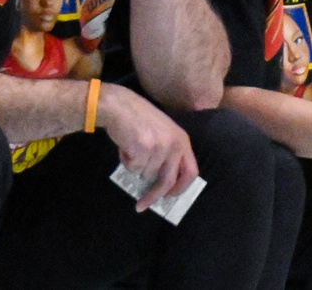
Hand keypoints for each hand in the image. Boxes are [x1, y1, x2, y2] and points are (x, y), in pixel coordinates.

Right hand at [98, 83, 198, 210]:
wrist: (121, 106)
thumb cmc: (140, 121)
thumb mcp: (163, 134)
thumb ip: (167, 155)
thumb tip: (163, 186)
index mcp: (183, 141)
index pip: (191, 172)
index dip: (180, 188)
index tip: (168, 197)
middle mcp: (175, 144)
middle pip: (168, 181)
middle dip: (154, 196)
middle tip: (141, 205)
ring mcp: (160, 147)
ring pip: (145, 174)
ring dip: (135, 167)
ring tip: (131, 149)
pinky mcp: (143, 149)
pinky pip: (132, 168)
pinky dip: (126, 161)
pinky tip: (125, 146)